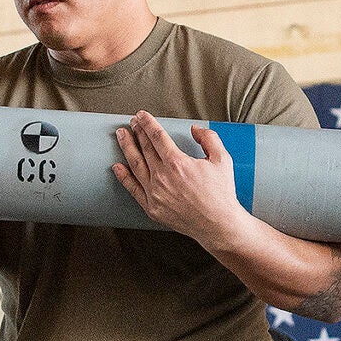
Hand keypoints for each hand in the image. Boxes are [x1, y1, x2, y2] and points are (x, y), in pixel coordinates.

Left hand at [113, 112, 245, 245]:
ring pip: (135, 164)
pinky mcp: (152, 208)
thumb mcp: (222, 160)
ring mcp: (154, 193)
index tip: (142, 116)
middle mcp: (162, 177)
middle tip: (132, 123)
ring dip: (127, 147)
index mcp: (177, 163)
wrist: (218, 224)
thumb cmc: (221, 194)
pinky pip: (133, 189)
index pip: (157, 136)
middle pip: (144, 148)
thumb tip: (195, 130)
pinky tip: (118, 167)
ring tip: (121, 136)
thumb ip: (209, 139)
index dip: (147, 123)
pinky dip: (123, 177)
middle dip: (137, 132)